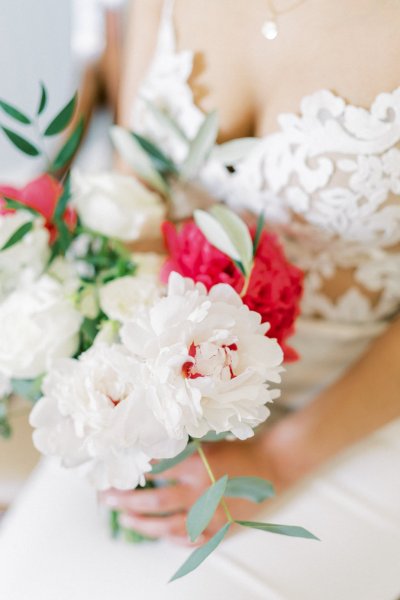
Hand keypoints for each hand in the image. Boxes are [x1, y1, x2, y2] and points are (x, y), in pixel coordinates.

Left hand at [100, 435, 281, 544]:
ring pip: (167, 526)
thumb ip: (182, 454)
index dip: (133, 472)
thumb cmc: (241, 452)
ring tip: (124, 518)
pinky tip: (160, 535)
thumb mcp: (209, 446)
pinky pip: (190, 541)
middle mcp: (200, 494)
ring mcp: (210, 516)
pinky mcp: (220, 530)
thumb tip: (151, 457)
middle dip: (125, 500)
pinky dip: (172, 539)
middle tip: (106, 498)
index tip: (115, 471)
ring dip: (142, 523)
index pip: (155, 471)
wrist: (273, 467)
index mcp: (197, 468)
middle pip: (154, 502)